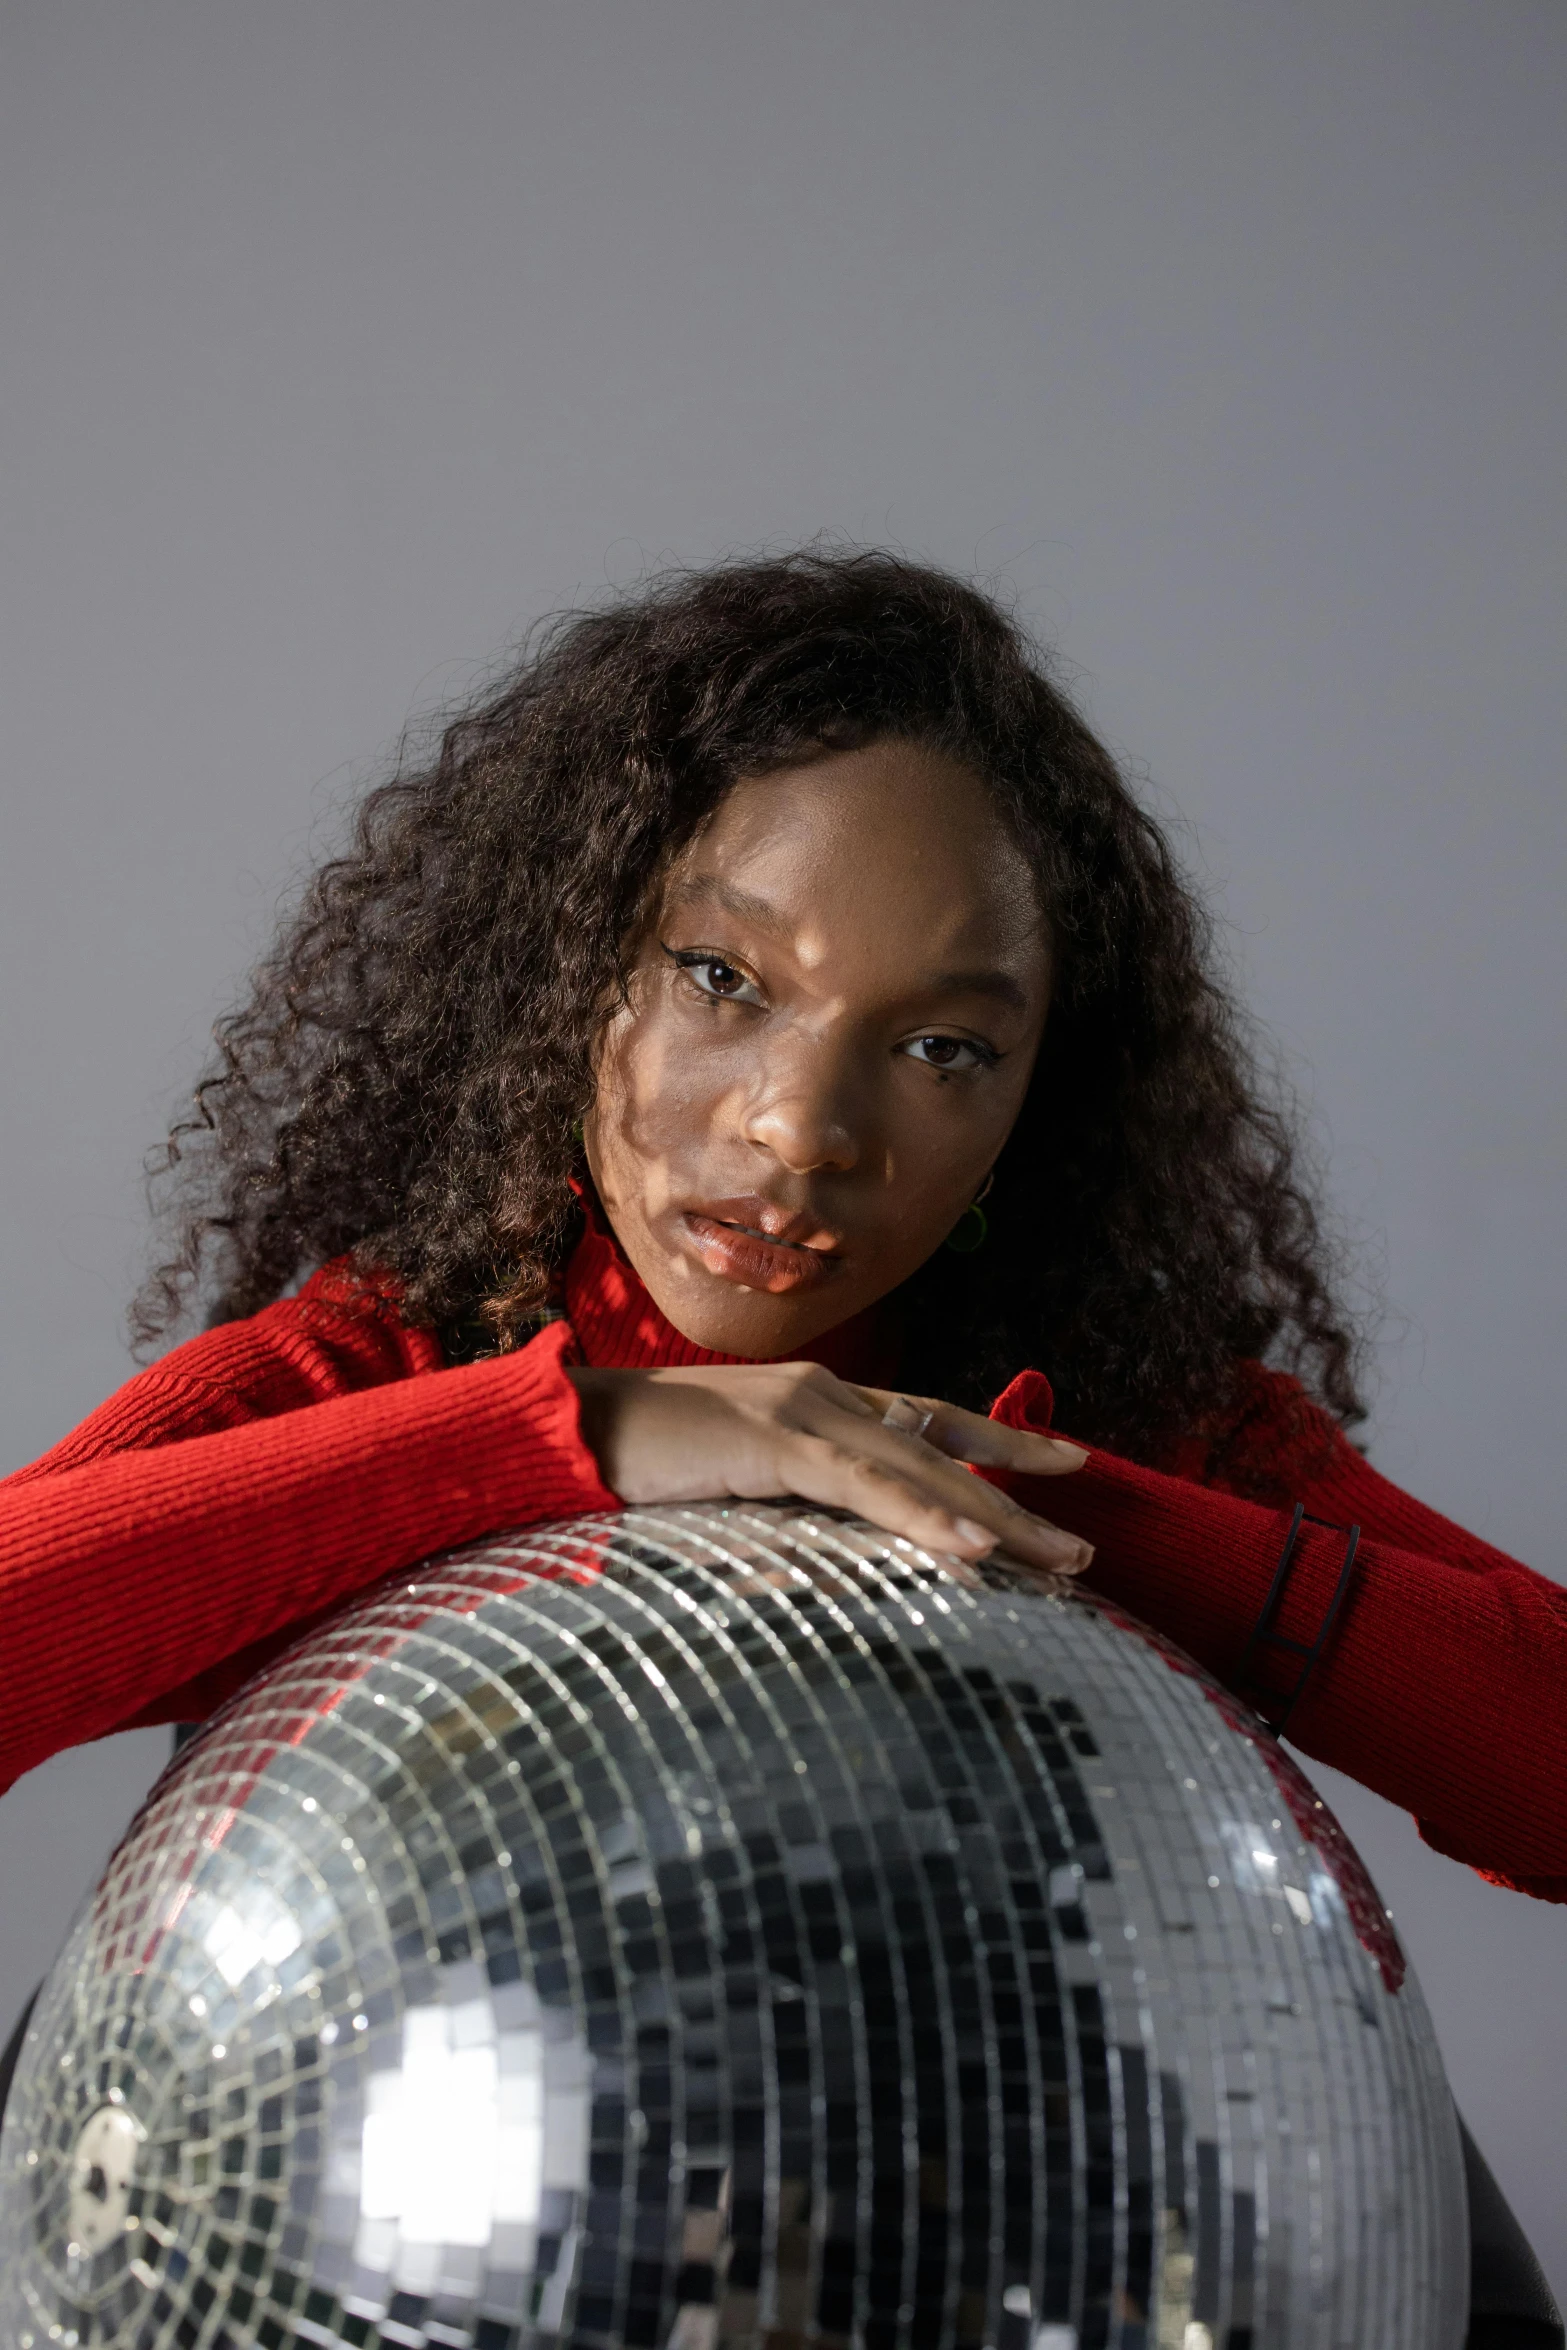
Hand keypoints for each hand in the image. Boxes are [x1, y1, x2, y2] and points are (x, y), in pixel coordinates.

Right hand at [566, 1360, 1090, 1579]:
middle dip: (1019, 1499)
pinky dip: (926, 1518)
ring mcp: (804, 1413)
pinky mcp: (778, 1444)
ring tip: (1063, 1559)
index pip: (927, 1418)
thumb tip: (830, 1559)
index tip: (1064, 1462)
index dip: (997, 1441)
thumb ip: (786, 1506)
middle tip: (1084, 1545)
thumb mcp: (731, 1486)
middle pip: (943, 1448)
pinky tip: (976, 1549)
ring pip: (923, 1468)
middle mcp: (823, 1394)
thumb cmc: (638, 1467)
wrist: (570, 1434)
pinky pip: (868, 1489)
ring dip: (998, 1519)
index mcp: (816, 1401)